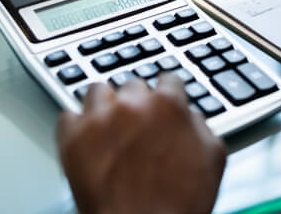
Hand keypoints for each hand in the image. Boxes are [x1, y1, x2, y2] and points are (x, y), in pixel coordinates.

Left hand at [57, 75, 226, 213]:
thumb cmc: (178, 205)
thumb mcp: (212, 159)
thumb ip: (200, 124)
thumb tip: (188, 114)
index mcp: (168, 104)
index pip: (167, 79)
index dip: (167, 93)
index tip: (161, 101)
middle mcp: (132, 103)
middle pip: (132, 85)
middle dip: (136, 102)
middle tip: (136, 125)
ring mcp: (99, 118)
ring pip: (97, 91)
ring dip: (104, 105)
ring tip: (107, 126)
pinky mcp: (73, 137)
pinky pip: (68, 116)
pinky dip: (76, 126)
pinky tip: (86, 140)